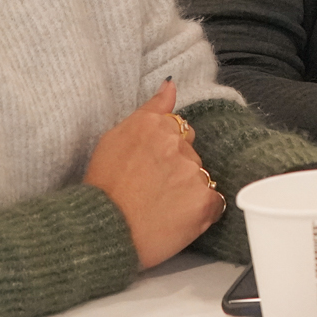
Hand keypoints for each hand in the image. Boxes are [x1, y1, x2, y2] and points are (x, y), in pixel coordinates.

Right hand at [83, 80, 221, 266]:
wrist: (101, 233)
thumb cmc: (103, 190)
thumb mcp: (114, 139)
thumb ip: (150, 109)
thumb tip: (171, 83)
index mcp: (153, 125)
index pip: (178, 127)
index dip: (165, 150)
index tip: (152, 166)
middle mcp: (175, 143)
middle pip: (191, 151)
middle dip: (178, 167)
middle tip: (152, 189)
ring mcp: (192, 172)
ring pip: (202, 176)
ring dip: (188, 189)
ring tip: (160, 206)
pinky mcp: (203, 201)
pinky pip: (215, 202)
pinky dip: (201, 211)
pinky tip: (176, 218)